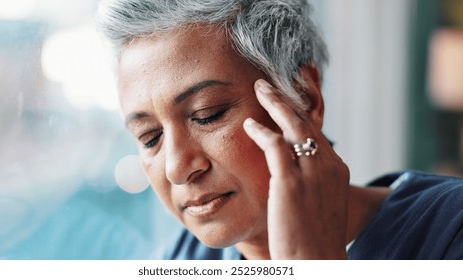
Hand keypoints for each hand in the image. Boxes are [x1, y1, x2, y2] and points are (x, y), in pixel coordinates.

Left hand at [243, 79, 349, 258]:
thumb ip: (310, 182)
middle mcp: (328, 166)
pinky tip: (248, 123)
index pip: (316, 131)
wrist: (316, 262)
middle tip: (269, 83)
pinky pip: (275, 145)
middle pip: (306, 121)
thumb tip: (292, 172)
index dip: (299, 112)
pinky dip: (261, 130)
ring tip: (259, 89)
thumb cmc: (313, 238)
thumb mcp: (318, 204)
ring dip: (274, 103)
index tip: (286, 97)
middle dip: (287, 98)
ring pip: (293, 125)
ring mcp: (312, 173)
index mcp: (336, 170)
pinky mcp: (291, 182)